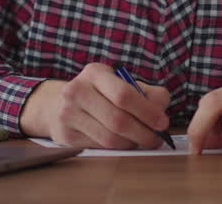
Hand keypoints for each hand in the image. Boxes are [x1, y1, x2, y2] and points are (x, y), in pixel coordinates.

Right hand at [18, 62, 170, 148]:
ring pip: (109, 138)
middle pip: (118, 120)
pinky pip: (100, 147)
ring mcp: (68, 113)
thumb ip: (147, 92)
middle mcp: (77, 90)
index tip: (162, 122)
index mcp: (95, 73)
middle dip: (143, 132)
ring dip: (132, 143)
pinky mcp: (65, 135)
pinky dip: (118, 148)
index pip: (124, 94)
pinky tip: (124, 142)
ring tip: (142, 140)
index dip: (147, 111)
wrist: (58, 103)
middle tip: (156, 138)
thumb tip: (161, 109)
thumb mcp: (121, 83)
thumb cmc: (99, 93)